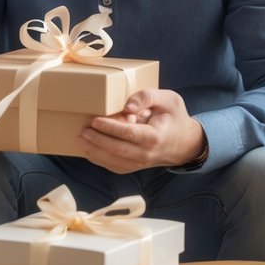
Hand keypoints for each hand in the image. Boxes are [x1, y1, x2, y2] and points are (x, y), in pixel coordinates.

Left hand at [76, 88, 205, 173]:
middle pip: (118, 150)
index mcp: (155, 136)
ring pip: (114, 162)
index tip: (95, 120)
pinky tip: (87, 149)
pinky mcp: (134, 167)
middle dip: (97, 140)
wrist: (184, 142)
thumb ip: (147, 97)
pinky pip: (114, 166)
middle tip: (83, 129)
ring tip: (80, 139)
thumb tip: (128, 107)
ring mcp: (140, 164)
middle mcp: (147, 154)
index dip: (110, 128)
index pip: (130, 134)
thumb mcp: (168, 99)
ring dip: (94, 151)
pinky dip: (99, 159)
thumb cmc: (173, 116)